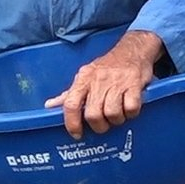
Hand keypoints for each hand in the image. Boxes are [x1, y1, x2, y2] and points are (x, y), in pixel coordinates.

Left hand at [44, 31, 164, 139]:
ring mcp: (117, 82)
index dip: (72, 123)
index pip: (70, 104)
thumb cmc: (107, 67)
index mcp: (83, 79)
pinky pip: (131, 108)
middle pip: (92, 114)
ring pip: (112, 113)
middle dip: (99, 126)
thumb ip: (69, 94)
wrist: (133, 50)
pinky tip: (129, 108)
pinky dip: (131, 113)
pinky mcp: (134, 84)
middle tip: (103, 124)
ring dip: (116, 120)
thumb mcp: (85, 76)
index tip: (77, 134)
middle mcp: (98, 80)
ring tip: (117, 115)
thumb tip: (50, 106)